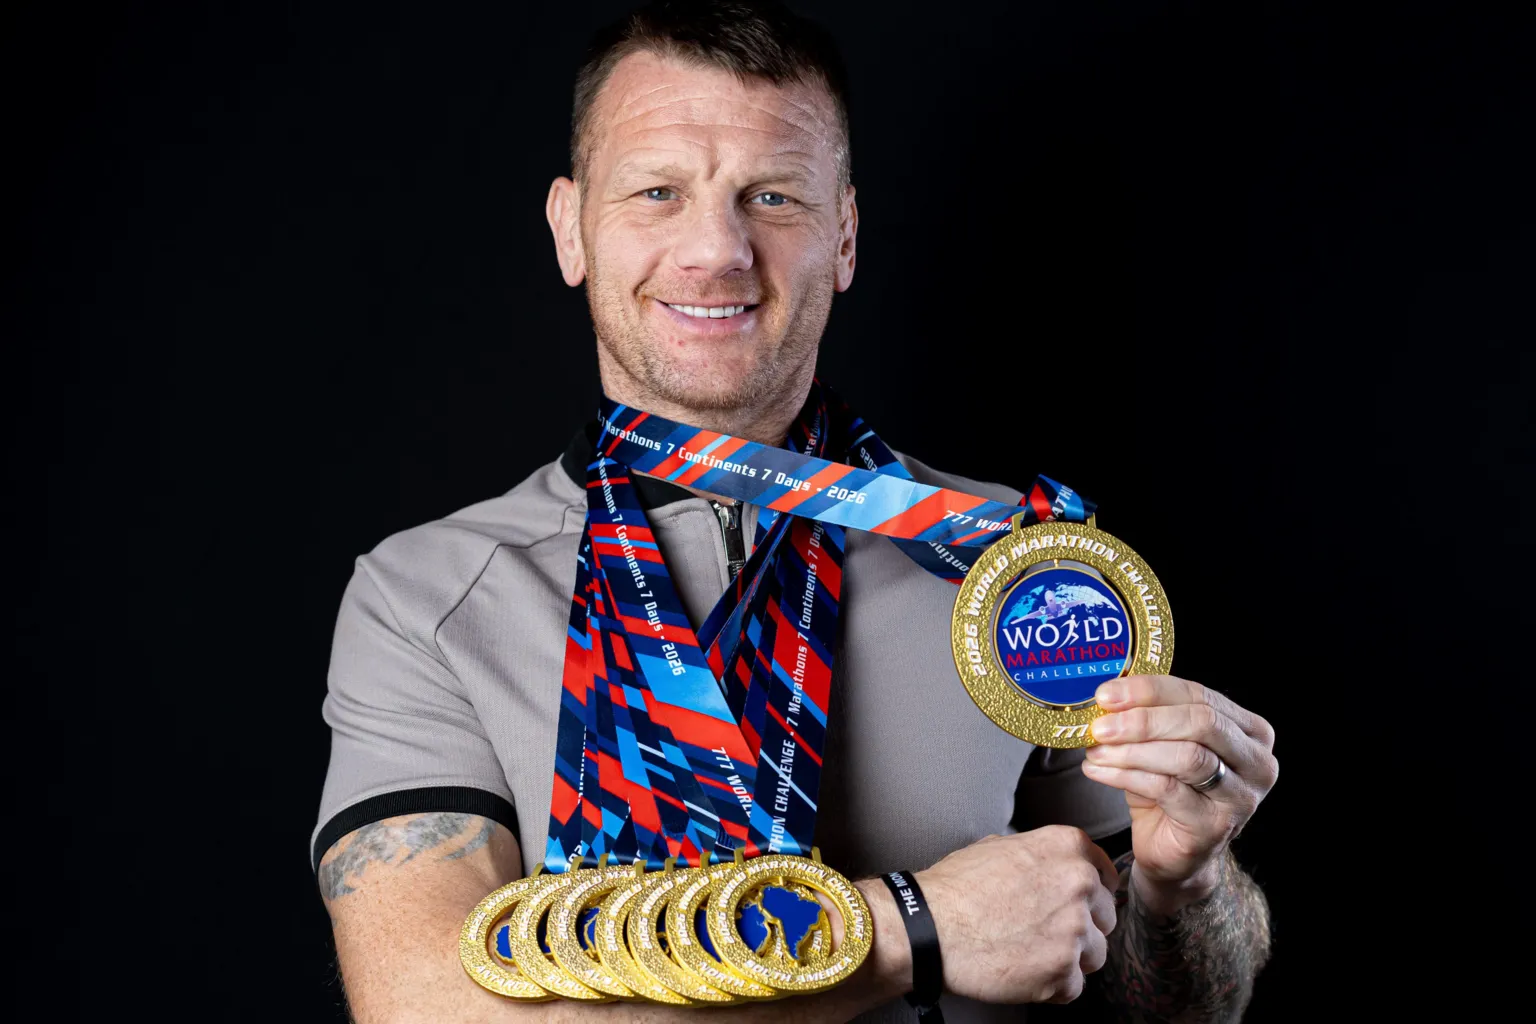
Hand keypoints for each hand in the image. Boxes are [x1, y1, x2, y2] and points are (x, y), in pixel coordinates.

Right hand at [915, 826, 1118, 1004]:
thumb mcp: (999, 846)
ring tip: (1031, 954)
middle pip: (1104, 917)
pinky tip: (1022, 971)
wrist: (930, 926)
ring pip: (1095, 953)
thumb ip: (1039, 855)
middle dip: (1081, 927)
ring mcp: (1074, 930)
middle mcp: (1079, 884)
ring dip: (1069, 958)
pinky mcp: (1062, 971)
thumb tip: (1052, 865)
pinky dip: (1051, 986)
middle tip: (1043, 932)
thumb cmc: (956, 887)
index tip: (1076, 904)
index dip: (1089, 893)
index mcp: (1066, 847)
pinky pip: (1073, 987)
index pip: (1105, 874)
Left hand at [1083, 675, 1277, 910]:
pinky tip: (1098, 770)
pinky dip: (1126, 775)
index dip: (1150, 690)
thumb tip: (1107, 694)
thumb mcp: (1163, 745)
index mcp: (1250, 731)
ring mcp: (1241, 797)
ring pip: (1186, 757)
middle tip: (1101, 723)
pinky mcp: (1215, 826)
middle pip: (1201, 722)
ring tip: (1096, 749)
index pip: (1199, 695)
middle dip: (1143, 719)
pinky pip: (1167, 789)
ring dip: (1132, 749)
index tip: (1107, 693)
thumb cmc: (1170, 792)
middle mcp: (1257, 762)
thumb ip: (1148, 717)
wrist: (1174, 854)